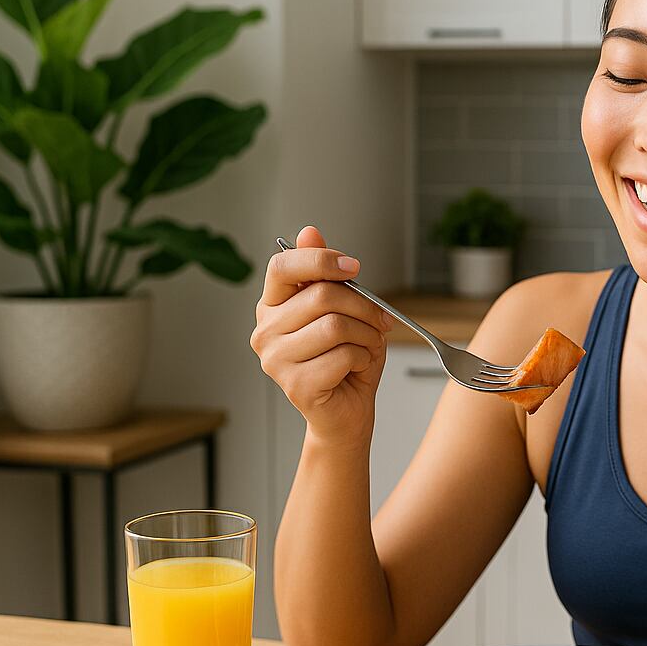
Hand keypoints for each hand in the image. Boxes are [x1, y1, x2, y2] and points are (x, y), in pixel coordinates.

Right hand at [250, 224, 391, 444]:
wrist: (346, 413)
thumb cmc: (345, 360)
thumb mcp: (341, 310)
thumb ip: (324, 274)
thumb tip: (309, 232)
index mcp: (272, 306)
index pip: (282, 266)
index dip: (320, 260)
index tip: (354, 268)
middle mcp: (265, 331)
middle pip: (321, 296)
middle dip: (364, 306)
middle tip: (381, 320)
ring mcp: (276, 360)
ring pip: (335, 326)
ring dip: (367, 335)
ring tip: (368, 346)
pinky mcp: (295, 384)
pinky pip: (342, 355)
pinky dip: (363, 358)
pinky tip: (357, 367)